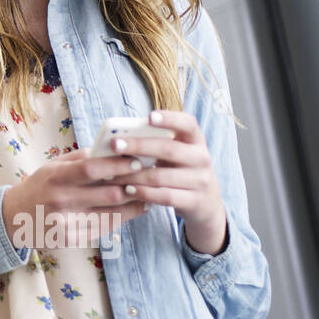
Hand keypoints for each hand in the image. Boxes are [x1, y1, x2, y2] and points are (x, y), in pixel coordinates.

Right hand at [1, 146, 148, 249]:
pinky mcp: (71, 239)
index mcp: (56, 178)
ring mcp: (66, 223)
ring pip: (112, 215)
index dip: (117, 165)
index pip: (92, 169)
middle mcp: (61, 201)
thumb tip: (111, 149)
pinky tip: (133, 209)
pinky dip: (122, 218)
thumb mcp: (52, 166)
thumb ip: (80, 158)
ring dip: (134, 204)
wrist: (14, 217)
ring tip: (148, 194)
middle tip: (149, 177)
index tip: (137, 159)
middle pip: (108, 195)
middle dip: (133, 185)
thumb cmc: (39, 186)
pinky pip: (104, 228)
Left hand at [111, 110, 227, 255]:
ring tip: (112, 174)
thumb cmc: (180, 169)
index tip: (149, 117)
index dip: (170, 118)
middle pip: (168, 149)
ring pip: (161, 176)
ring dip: (133, 175)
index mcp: (195, 140)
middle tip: (115, 144)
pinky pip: (165, 196)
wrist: (206, 202)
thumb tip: (120, 136)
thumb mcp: (175, 153)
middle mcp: (201, 158)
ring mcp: (201, 180)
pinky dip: (144, 193)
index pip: (188, 123)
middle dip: (138, 146)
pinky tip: (128, 189)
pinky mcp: (195, 201)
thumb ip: (156, 142)